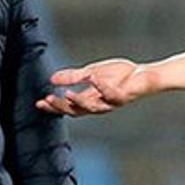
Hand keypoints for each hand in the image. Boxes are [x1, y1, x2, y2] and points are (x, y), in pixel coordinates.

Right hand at [35, 58, 156, 116]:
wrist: (144, 75)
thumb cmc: (120, 76)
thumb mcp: (91, 73)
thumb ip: (73, 77)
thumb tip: (52, 78)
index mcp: (91, 99)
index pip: (69, 107)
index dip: (54, 106)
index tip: (39, 103)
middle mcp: (100, 104)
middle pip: (78, 111)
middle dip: (62, 106)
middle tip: (48, 100)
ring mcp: (112, 102)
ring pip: (94, 107)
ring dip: (79, 101)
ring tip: (66, 93)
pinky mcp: (125, 96)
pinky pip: (113, 94)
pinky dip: (102, 86)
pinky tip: (93, 78)